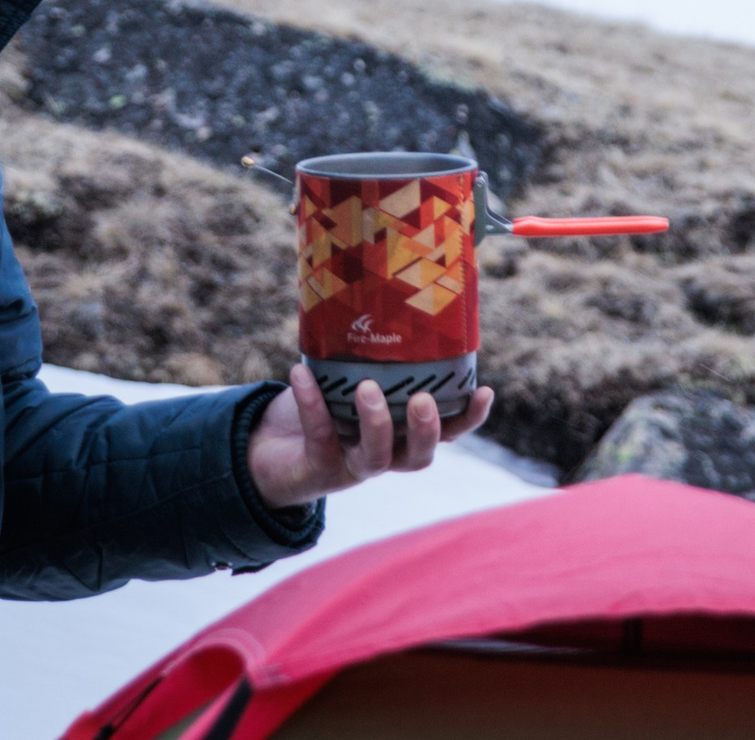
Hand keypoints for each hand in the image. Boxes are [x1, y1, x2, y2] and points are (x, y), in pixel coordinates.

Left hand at [248, 364, 494, 509]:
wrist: (270, 448)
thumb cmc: (323, 401)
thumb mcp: (350, 374)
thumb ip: (371, 350)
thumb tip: (384, 286)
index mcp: (403, 434)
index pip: (447, 431)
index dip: (469, 418)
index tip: (484, 390)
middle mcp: (386, 454)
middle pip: (418, 455)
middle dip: (424, 429)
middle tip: (421, 399)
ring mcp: (352, 466)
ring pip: (375, 456)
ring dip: (376, 423)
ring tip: (367, 387)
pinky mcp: (317, 468)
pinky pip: (319, 435)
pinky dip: (312, 403)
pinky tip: (301, 373)